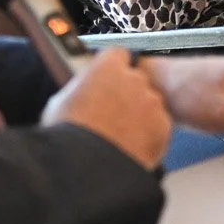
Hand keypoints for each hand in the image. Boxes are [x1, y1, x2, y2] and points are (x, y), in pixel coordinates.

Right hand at [42, 48, 170, 168]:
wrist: (87, 168)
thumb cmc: (69, 135)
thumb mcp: (60, 101)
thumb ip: (78, 88)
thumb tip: (79, 89)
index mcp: (107, 66)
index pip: (117, 54)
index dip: (112, 68)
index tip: (107, 79)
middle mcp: (133, 79)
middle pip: (135, 79)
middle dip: (126, 93)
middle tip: (111, 113)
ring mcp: (151, 102)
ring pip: (149, 103)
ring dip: (139, 114)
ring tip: (119, 135)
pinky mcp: (163, 127)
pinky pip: (158, 126)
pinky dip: (149, 134)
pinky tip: (130, 147)